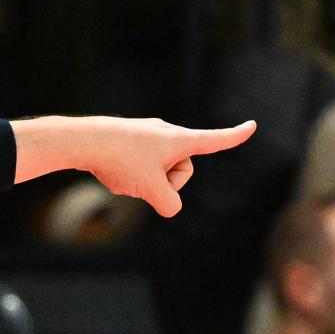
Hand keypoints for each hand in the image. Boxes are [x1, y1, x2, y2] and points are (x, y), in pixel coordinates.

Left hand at [15, 116, 255, 217]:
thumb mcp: (151, 188)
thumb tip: (170, 207)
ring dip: (146, 181)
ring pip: (158, 171)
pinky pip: (140, 168)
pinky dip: (131, 176)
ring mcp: (148, 136)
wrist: (83, 141)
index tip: (251, 126)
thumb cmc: (121, 160)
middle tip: (145, 182)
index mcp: (180, 140)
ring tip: (125, 174)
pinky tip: (113, 172)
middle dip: (167, 183)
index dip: (234, 136)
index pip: (214, 140)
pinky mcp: (131, 141)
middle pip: (181, 170)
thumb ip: (169, 203)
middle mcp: (167, 133)